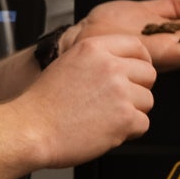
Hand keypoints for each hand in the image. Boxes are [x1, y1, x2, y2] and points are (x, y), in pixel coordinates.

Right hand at [22, 31, 155, 166]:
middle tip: (118, 102)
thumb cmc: (43, 104)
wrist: (30, 130)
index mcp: (95, 48)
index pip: (137, 46)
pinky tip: (106, 130)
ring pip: (147, 101)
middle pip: (149, 74)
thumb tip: (122, 64)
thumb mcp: (68, 63)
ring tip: (105, 118)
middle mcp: (110, 66)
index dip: (142, 62)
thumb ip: (97, 60)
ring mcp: (120, 92)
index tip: (139, 72)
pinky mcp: (125, 118)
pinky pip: (143, 124)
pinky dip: (129, 132)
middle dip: (138, 89)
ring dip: (132, 112)